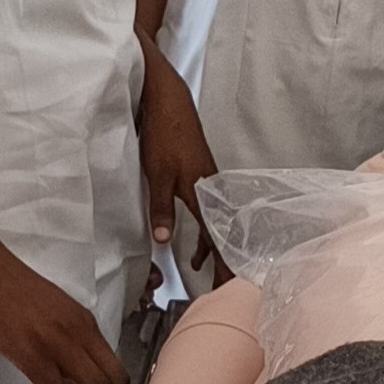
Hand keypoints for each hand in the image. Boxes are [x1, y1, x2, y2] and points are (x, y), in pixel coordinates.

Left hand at [137, 38, 223, 275]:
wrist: (168, 99)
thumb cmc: (164, 134)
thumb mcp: (157, 174)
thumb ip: (161, 208)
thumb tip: (164, 241)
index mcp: (203, 191)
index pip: (216, 237)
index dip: (221, 262)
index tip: (226, 284)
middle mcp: (211, 187)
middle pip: (222, 232)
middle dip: (222, 259)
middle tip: (222, 284)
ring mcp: (208, 179)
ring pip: (215, 220)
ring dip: (213, 243)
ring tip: (203, 265)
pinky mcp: (201, 171)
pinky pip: (209, 208)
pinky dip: (207, 226)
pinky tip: (197, 233)